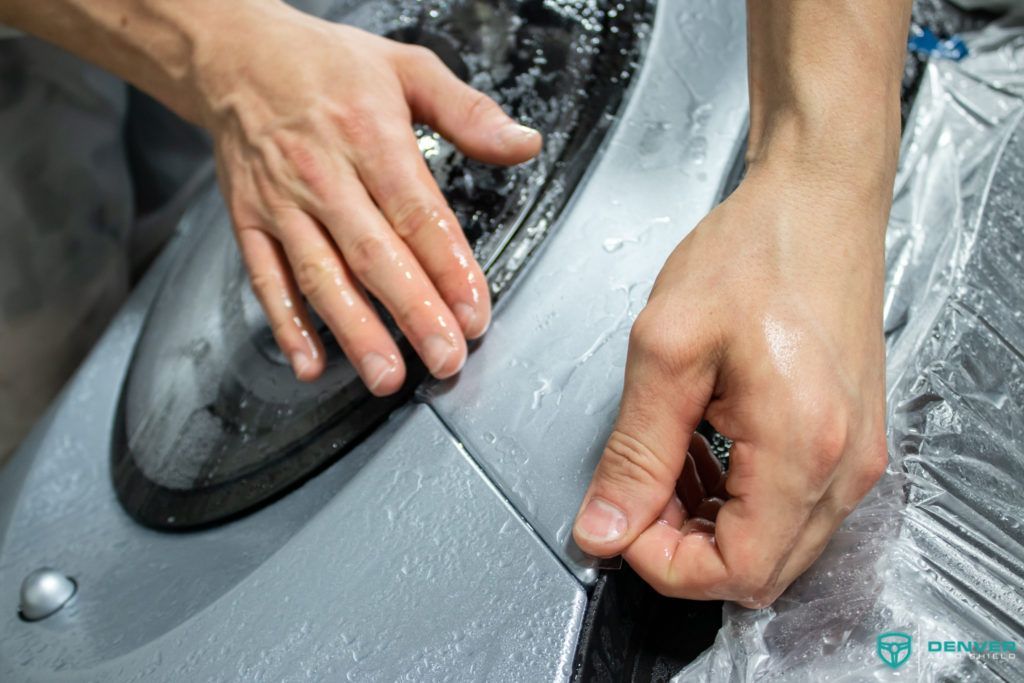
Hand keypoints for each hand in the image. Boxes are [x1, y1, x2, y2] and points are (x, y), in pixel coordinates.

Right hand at [197, 3, 540, 391]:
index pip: (417, 213)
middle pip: (374, 253)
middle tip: (444, 358)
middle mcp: (324, 174)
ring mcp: (282, 203)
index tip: (475, 311)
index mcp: (370, 135)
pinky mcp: (248, 221)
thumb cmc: (326, 65)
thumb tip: (523, 142)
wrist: (234, 54)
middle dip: (413, 311)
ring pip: (321, 275)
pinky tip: (310, 362)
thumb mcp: (407, 68)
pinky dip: (286, 325)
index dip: (449, 267)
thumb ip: (468, 111)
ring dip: (355, 330)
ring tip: (386, 375)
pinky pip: (266, 279)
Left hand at [572, 167, 887, 607]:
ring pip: (773, 545)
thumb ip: (634, 451)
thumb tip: (604, 527)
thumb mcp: (667, 350)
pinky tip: (703, 451)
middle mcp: (844, 467)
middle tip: (635, 488)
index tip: (620, 519)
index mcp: (802, 447)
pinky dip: (736, 500)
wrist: (817, 204)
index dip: (663, 562)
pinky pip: (791, 509)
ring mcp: (856, 458)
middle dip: (681, 545)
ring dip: (706, 523)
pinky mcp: (851, 442)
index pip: (735, 571)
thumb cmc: (754, 253)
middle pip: (757, 570)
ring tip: (664, 462)